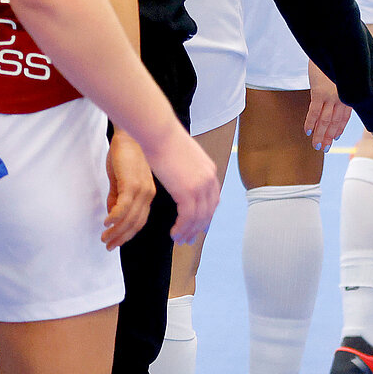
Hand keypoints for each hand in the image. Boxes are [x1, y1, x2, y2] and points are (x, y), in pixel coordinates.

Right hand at [102, 133, 155, 248]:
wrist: (128, 135)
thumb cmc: (124, 154)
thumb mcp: (121, 179)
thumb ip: (117, 197)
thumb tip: (112, 214)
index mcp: (148, 194)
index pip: (140, 221)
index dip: (128, 234)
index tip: (116, 243)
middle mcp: (148, 194)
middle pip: (136, 224)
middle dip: (121, 238)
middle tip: (108, 246)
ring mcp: (141, 190)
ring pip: (129, 219)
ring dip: (116, 231)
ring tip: (104, 238)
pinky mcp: (132, 184)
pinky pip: (123, 207)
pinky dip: (115, 218)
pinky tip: (106, 223)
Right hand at [144, 130, 220, 244]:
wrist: (160, 133)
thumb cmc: (165, 140)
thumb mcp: (185, 156)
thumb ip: (189, 169)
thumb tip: (183, 176)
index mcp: (210, 171)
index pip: (213, 199)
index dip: (206, 215)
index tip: (199, 226)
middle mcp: (209, 180)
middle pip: (208, 211)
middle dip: (198, 228)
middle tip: (188, 239)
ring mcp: (200, 186)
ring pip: (198, 217)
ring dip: (188, 231)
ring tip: (179, 240)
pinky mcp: (187, 192)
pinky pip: (187, 217)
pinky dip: (182, 228)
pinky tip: (174, 233)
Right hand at [303, 62, 353, 150]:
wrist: (336, 45)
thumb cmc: (339, 56)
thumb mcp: (343, 72)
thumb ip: (340, 84)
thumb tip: (336, 89)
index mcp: (348, 94)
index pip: (344, 117)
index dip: (339, 129)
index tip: (335, 138)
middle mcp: (342, 98)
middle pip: (334, 122)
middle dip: (329, 137)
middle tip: (324, 149)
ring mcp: (331, 96)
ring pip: (325, 121)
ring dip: (320, 135)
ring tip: (316, 146)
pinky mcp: (319, 92)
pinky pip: (314, 111)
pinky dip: (311, 122)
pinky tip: (308, 131)